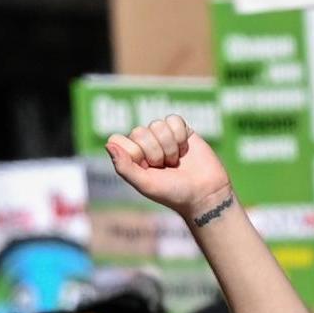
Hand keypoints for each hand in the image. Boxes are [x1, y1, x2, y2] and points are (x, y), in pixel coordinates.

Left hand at [105, 115, 234, 224]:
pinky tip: (185, 150)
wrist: (205, 193)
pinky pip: (174, 119)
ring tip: (176, 161)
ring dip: (169, 146)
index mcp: (132, 158)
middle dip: (154, 151)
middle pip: (139, 131)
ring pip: (157, 124)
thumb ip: (124, 167)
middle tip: (165, 167)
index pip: (118, 139)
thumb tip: (108, 145)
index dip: (133, 151)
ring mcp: (163, 137)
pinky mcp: (182, 130)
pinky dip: (180, 136)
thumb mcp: (145, 184)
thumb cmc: (173, 193)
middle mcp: (145, 145)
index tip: (146, 167)